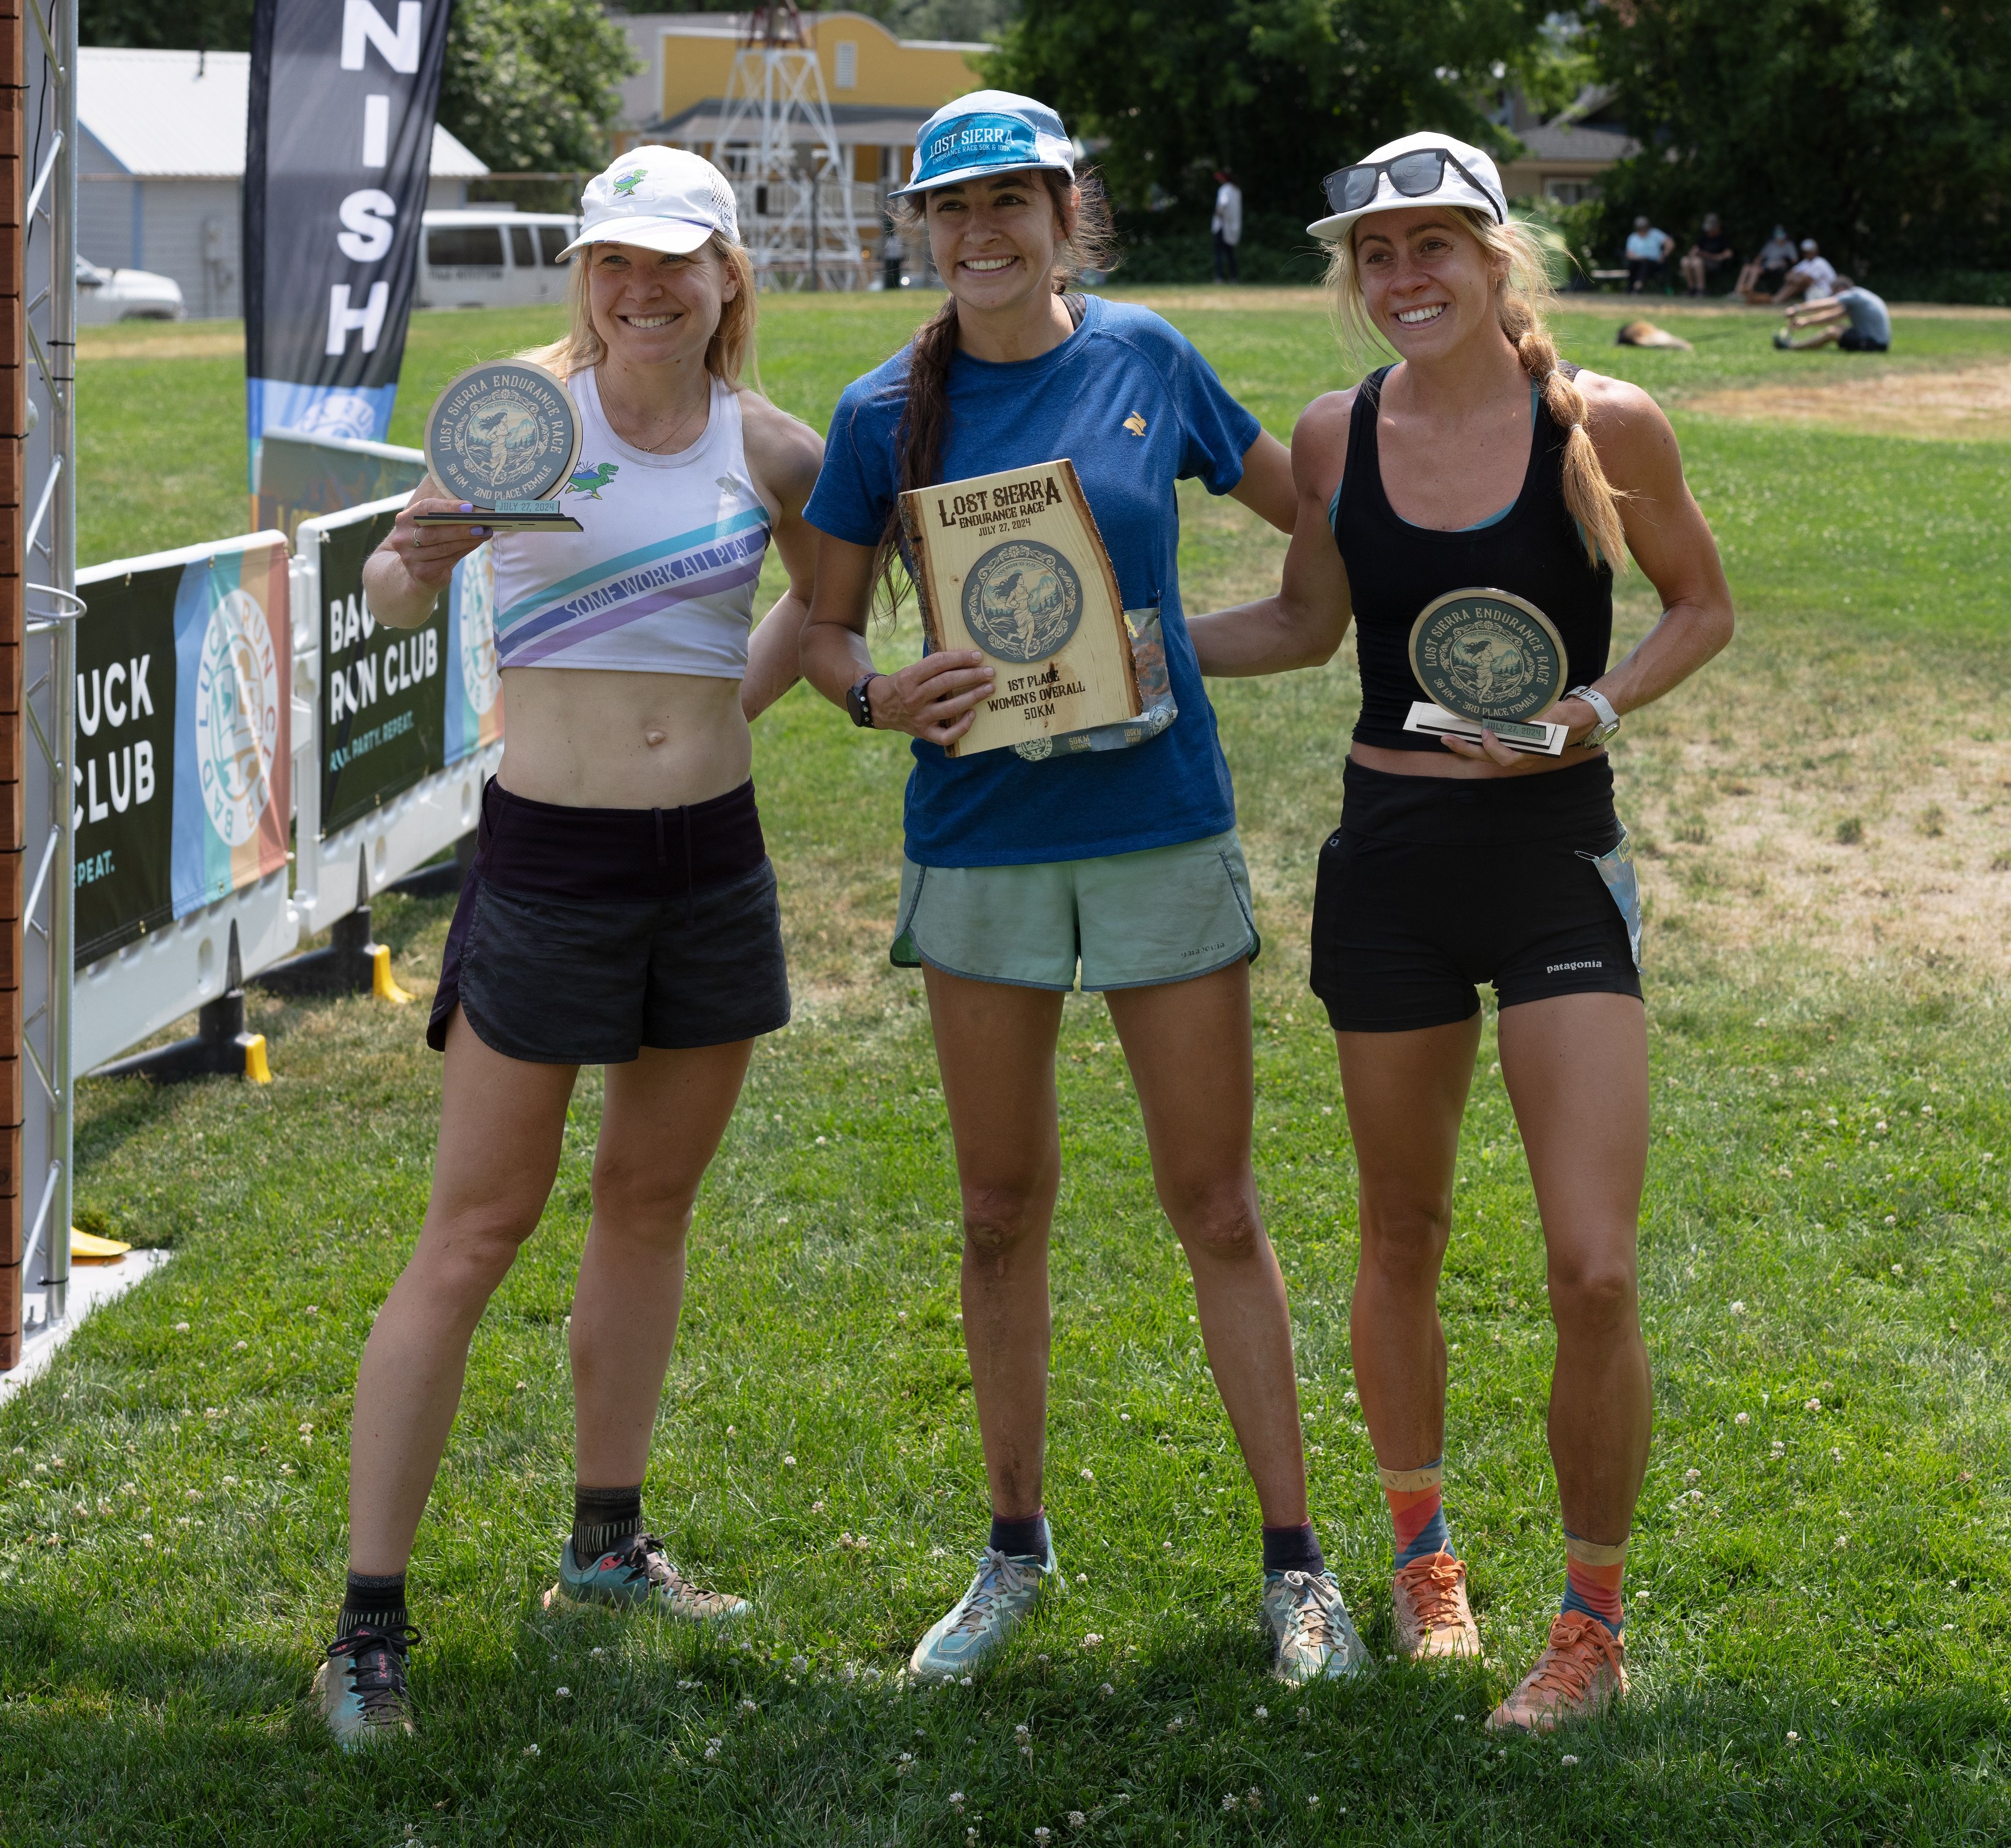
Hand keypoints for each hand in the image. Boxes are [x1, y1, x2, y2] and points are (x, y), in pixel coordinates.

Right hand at [385, 499, 491, 590]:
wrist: (417, 573)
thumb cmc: (430, 543)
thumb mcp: (430, 526)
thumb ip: (444, 517)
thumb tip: (473, 510)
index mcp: (404, 520)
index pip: (424, 509)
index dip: (447, 507)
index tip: (469, 507)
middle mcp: (403, 539)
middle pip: (435, 531)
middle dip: (461, 527)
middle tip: (481, 524)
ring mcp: (410, 558)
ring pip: (444, 547)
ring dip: (467, 540)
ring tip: (484, 533)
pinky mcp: (421, 573)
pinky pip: (448, 560)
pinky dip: (465, 550)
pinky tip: (476, 544)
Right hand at [867, 650, 994, 746]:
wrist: (881, 707)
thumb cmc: (904, 685)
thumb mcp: (911, 670)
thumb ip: (934, 666)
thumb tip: (966, 658)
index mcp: (909, 678)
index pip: (938, 664)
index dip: (960, 658)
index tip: (977, 656)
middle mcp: (913, 698)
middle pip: (947, 683)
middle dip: (972, 676)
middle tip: (990, 672)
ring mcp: (920, 718)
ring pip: (951, 708)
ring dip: (974, 697)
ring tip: (989, 688)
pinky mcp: (924, 733)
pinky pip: (947, 735)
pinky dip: (962, 727)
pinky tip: (973, 714)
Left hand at [1436, 696, 1598, 766]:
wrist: (1575, 721)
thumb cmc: (1563, 718)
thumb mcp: (1552, 716)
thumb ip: (1535, 720)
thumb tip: (1515, 717)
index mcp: (1530, 753)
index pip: (1507, 757)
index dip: (1494, 747)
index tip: (1486, 730)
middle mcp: (1520, 757)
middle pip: (1488, 758)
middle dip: (1466, 749)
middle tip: (1446, 738)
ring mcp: (1514, 752)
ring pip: (1486, 754)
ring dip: (1466, 746)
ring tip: (1446, 735)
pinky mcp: (1510, 745)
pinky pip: (1490, 746)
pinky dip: (1475, 740)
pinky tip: (1462, 731)